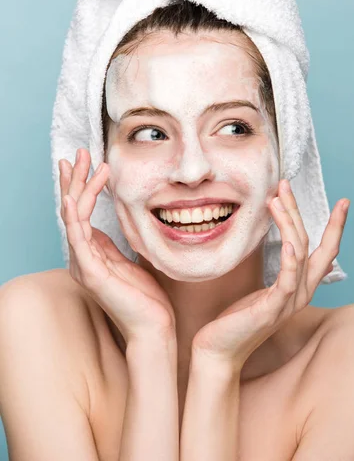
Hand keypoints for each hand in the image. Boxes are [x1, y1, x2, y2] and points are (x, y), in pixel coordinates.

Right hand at [59, 148, 175, 344]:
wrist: (154, 327)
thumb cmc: (145, 297)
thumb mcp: (130, 261)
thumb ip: (116, 244)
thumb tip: (113, 225)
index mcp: (91, 253)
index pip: (79, 212)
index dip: (80, 185)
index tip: (86, 162)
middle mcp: (81, 257)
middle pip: (72, 210)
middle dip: (75, 179)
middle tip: (79, 153)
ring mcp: (83, 265)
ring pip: (73, 218)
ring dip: (78, 187)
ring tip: (88, 163)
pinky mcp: (91, 273)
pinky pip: (77, 239)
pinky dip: (73, 216)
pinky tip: (72, 197)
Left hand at [191, 179, 349, 371]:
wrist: (219, 349)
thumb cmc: (238, 317)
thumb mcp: (262, 288)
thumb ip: (277, 269)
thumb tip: (280, 240)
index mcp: (299, 286)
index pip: (324, 251)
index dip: (336, 226)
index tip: (343, 202)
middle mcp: (300, 292)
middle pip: (311, 244)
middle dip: (299, 211)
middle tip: (284, 184)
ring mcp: (288, 303)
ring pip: (300, 254)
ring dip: (289, 223)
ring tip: (275, 199)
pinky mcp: (271, 310)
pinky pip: (287, 282)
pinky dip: (291, 261)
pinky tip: (289, 244)